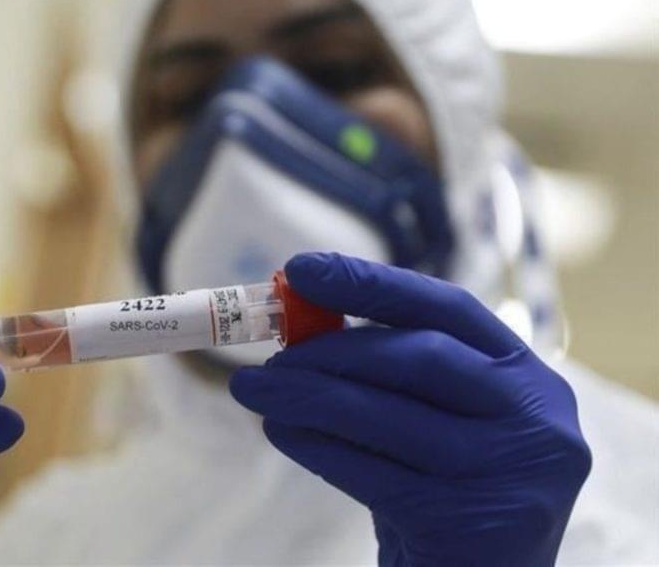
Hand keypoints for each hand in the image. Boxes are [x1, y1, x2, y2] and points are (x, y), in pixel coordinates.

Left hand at [230, 253, 589, 566]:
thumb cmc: (442, 496)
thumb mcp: (431, 425)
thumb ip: (389, 376)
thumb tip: (300, 322)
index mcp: (529, 378)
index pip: (449, 308)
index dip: (372, 283)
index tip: (301, 268)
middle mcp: (538, 419)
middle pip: (421, 356)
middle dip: (332, 350)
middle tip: (268, 358)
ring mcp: (514, 472)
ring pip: (388, 414)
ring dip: (307, 396)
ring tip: (252, 389)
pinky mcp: (474, 522)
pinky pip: (374, 471)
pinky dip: (317, 446)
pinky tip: (280, 432)